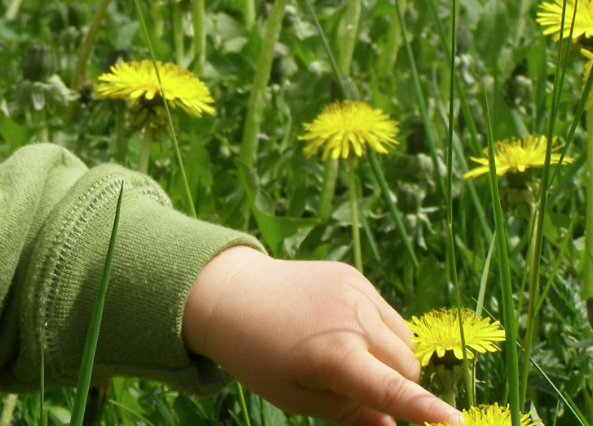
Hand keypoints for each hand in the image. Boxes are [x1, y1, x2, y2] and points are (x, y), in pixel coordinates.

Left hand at [182, 246, 461, 425]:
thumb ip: (348, 413)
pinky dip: (379, 331)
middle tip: (352, 385)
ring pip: (404, 341)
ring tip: (344, 356)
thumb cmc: (257, 355)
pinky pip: (388, 315)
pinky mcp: (354, 276)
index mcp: (333, 356)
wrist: (230, 294)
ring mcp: (355, 292)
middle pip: (406, 367)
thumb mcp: (294, 397)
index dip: (426, 410)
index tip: (457, 423)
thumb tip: (391, 424)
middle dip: (395, 385)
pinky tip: (341, 330)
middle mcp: (351, 319)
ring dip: (391, 358)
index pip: (392, 389)